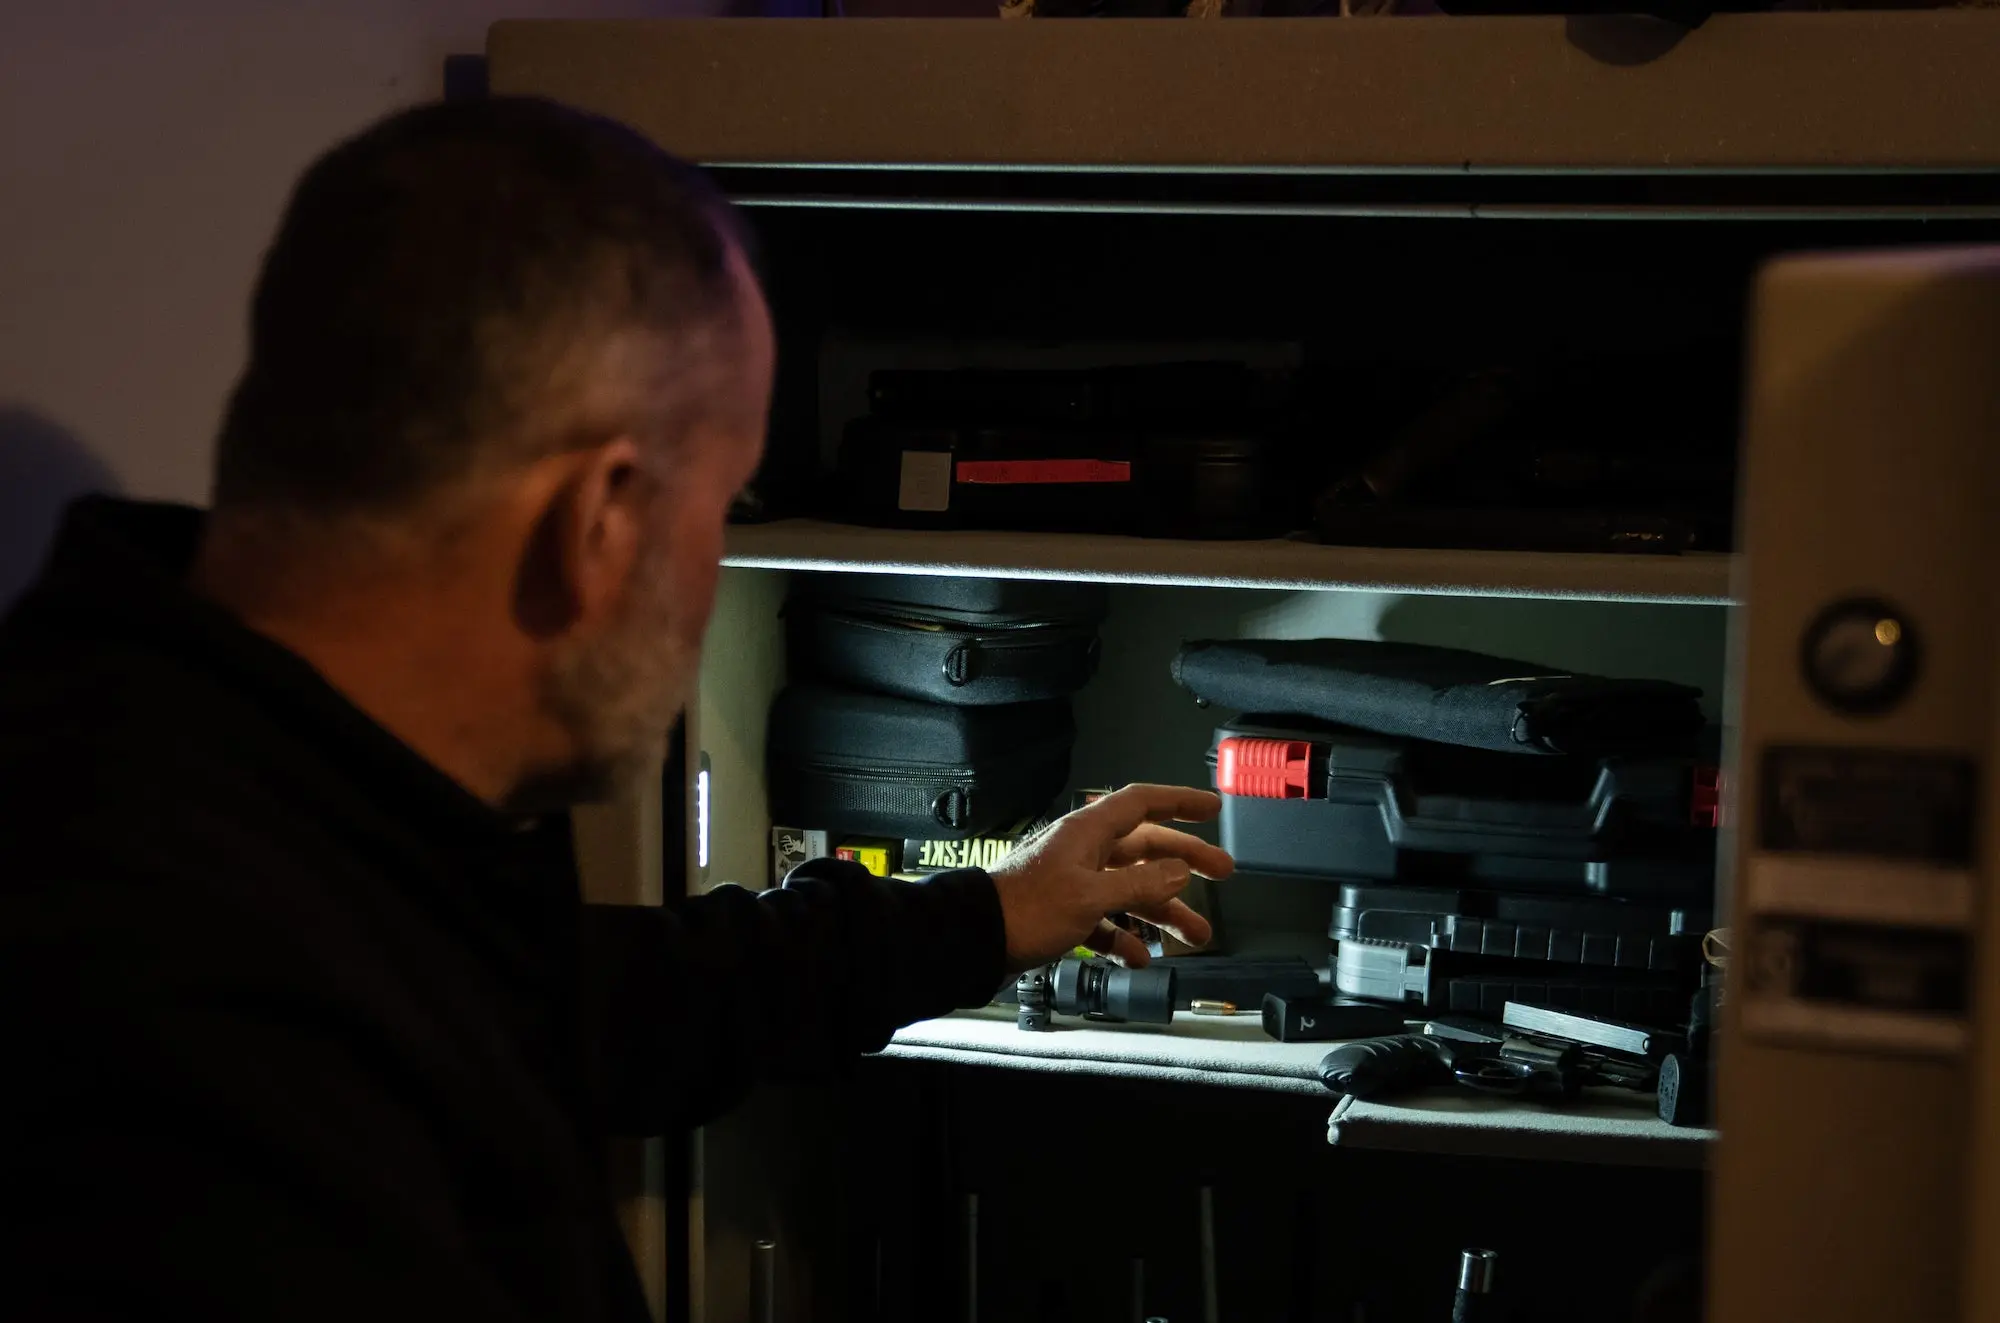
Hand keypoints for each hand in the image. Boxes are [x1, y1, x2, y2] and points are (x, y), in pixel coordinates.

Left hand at [989, 784, 1231, 971]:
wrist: (975, 939)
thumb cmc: (1029, 910)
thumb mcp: (1091, 896)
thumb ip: (1140, 883)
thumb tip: (1181, 871)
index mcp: (1089, 832)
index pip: (1143, 803)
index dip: (1180, 802)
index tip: (1212, 808)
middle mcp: (1084, 852)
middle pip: (1145, 848)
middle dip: (1186, 862)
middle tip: (1223, 873)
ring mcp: (1073, 882)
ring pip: (1130, 889)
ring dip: (1164, 911)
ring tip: (1196, 937)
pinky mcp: (1063, 913)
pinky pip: (1104, 920)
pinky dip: (1124, 937)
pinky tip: (1139, 958)